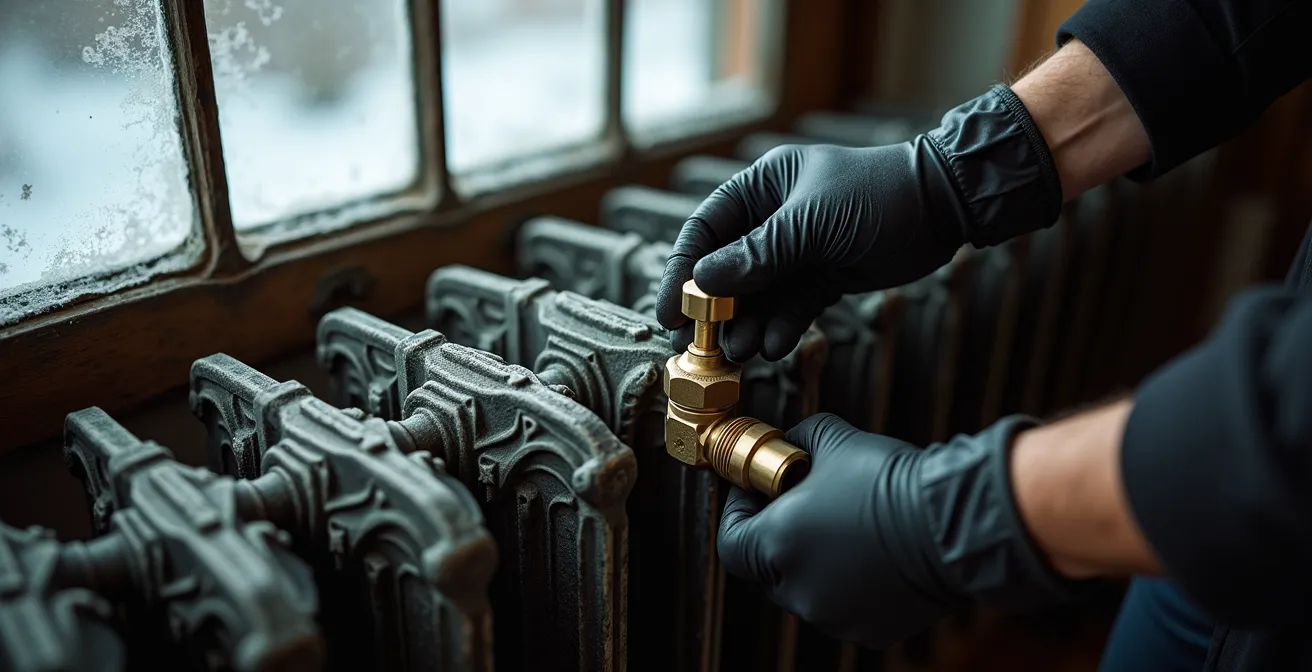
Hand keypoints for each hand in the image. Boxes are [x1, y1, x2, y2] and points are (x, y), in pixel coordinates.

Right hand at [657, 85, 1062, 360]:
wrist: (944, 207)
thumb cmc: (878, 196)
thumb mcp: (811, 225)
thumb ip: (757, 256)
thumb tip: (702, 282)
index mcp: (762, 187)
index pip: (706, 230)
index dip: (683, 271)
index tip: (670, 311)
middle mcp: (774, 217)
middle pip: (728, 268)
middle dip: (715, 309)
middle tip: (700, 346)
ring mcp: (799, 248)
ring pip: (759, 294)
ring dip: (747, 324)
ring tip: (740, 354)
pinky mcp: (823, 275)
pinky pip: (791, 305)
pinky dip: (781, 325)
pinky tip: (773, 346)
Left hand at [718, 413, 1082, 648]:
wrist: (954, 522)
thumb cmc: (891, 481)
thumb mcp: (832, 438)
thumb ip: (797, 439)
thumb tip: (788, 444)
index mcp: (776, 547)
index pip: (731, 541)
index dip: (739, 513)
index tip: (755, 493)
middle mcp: (798, 590)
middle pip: (767, 569)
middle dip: (778, 537)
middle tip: (801, 506)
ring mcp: (833, 616)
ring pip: (807, 589)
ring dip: (814, 563)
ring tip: (842, 528)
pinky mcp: (869, 630)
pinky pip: (844, 606)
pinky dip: (848, 584)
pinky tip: (870, 554)